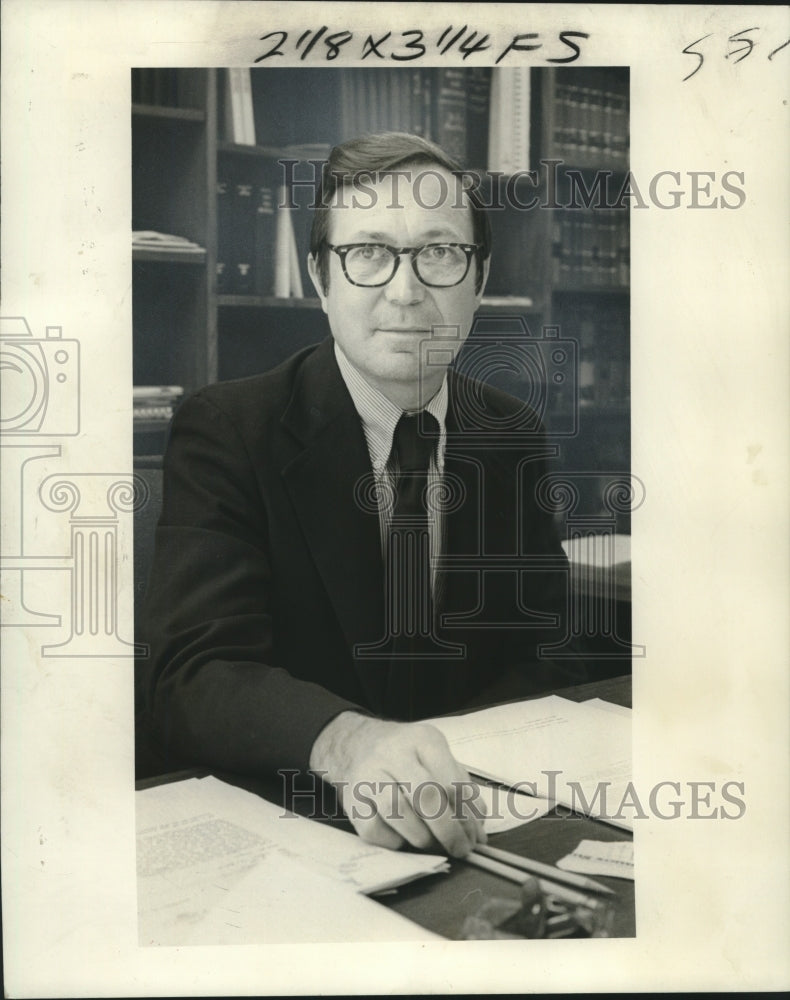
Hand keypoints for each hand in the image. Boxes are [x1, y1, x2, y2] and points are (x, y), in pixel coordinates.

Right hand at [309, 712, 486, 856]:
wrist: (358, 745)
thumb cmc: (408, 757)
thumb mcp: (439, 760)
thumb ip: (462, 791)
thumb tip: (478, 833)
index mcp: (423, 739)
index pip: (450, 781)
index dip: (466, 816)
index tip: (474, 838)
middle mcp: (393, 753)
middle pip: (425, 796)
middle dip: (448, 830)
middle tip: (460, 849)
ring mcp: (368, 775)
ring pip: (397, 811)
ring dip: (422, 837)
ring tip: (434, 844)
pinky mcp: (351, 799)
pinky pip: (375, 830)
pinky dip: (395, 841)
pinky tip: (405, 838)